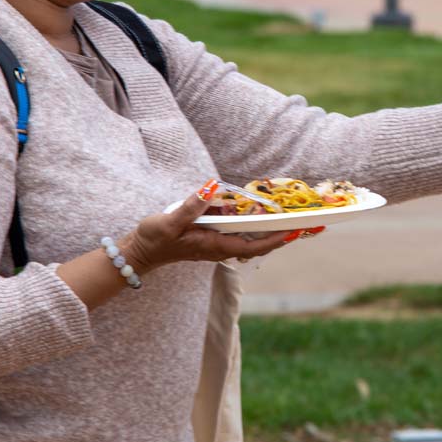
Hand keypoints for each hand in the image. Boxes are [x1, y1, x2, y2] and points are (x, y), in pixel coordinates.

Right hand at [120, 191, 288, 274]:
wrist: (139, 253)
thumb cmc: (154, 239)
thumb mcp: (170, 221)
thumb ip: (191, 206)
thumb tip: (210, 187)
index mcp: (214, 246)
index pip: (253, 246)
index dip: (275, 240)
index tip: (293, 231)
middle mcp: (219, 248)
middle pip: (258, 244)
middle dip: (280, 235)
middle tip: (303, 223)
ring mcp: (216, 245)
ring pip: (249, 239)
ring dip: (269, 230)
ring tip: (288, 217)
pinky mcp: (210, 239)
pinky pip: (238, 234)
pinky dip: (252, 226)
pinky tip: (258, 214)